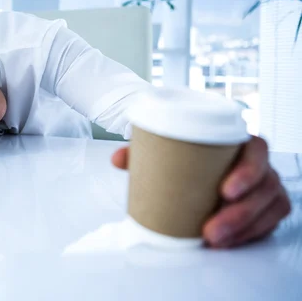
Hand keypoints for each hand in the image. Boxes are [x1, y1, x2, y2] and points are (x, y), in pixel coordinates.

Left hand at [111, 136, 290, 247]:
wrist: (195, 166)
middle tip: (210, 229)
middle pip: (263, 186)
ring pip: (267, 208)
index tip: (226, 190)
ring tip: (214, 240)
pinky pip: (267, 224)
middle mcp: (257, 164)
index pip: (257, 150)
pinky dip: (249, 235)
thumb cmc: (188, 156)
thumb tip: (118, 158)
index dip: (248, 170)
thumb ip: (142, 151)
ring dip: (242, 228)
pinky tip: (228, 243)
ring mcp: (263, 186)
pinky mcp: (265, 208)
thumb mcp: (167, 150)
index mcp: (239, 143)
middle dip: (240, 212)